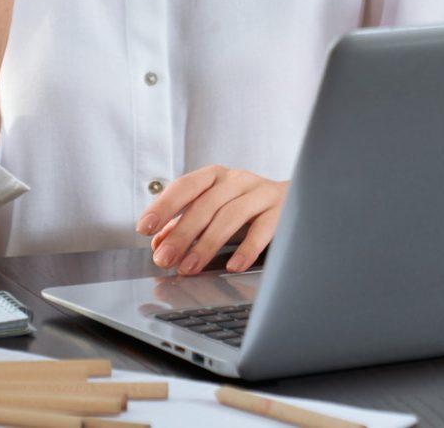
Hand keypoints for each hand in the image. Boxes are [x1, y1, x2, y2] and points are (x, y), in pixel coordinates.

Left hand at [136, 166, 288, 275]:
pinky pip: (264, 228)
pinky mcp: (281, 209)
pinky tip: (233, 266)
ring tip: (189, 267)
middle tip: (164, 258)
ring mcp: (261, 192)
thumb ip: (185, 224)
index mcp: (216, 176)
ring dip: (207, 244)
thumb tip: (158, 243)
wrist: (298, 197)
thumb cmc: (246, 205)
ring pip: (231, 215)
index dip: (164, 205)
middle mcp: (237, 179)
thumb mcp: (214, 208)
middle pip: (206, 203)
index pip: (186, 186)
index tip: (145, 227)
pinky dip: (247, 248)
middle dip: (182, 233)